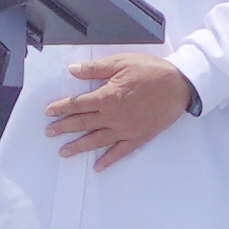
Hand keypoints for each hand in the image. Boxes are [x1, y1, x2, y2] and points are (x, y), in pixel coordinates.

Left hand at [42, 53, 191, 168]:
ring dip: (78, 147)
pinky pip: (120, 152)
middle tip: (49, 133)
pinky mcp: (138, 137)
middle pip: (82, 123)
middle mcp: (113, 116)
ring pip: (96, 140)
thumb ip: (95, 68)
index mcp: (107, 97)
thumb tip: (73, 70)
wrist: (179, 85)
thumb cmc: (151, 71)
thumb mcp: (121, 62)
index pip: (77, 104)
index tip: (49, 112)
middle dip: (63, 128)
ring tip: (64, 152)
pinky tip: (98, 166)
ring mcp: (125, 129)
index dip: (61, 108)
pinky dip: (108, 160)